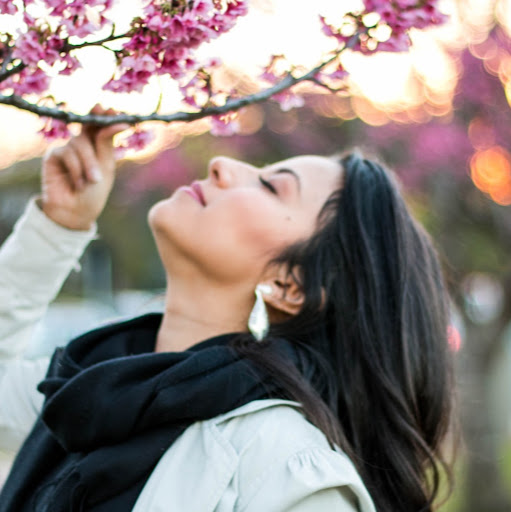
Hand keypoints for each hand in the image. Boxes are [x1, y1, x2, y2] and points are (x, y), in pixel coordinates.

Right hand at [40, 105, 129, 229]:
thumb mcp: (105, 167)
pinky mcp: (54, 156)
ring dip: (88, 163)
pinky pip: (67, 153)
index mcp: (98, 149)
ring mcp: (68, 150)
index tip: (113, 109)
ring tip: (93, 181)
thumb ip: (105, 144)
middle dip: (97, 119)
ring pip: (80, 143)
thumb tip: (115, 122)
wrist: (76, 212)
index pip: (100, 128)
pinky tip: (77, 183)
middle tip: (104, 108)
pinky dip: (75, 168)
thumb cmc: (94, 193)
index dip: (105, 117)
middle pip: (89, 128)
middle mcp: (83, 147)